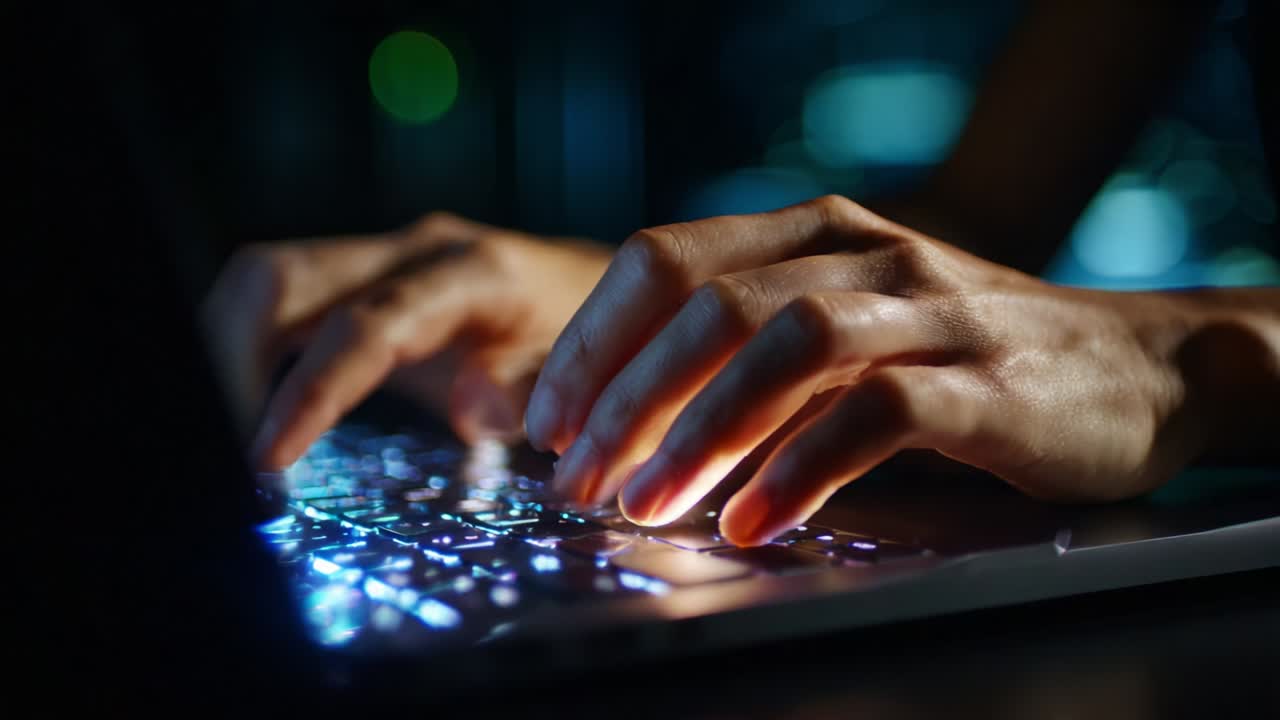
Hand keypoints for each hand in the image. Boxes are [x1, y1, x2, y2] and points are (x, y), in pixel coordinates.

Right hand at [202, 212, 610, 468]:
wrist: (612, 295)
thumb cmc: (601, 341)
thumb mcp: (588, 371)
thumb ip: (536, 387)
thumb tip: (479, 412)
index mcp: (471, 274)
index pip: (367, 327)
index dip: (311, 392)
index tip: (264, 460)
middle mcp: (413, 254)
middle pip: (280, 278)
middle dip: (227, 358)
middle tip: (217, 450)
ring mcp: (381, 262)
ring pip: (265, 284)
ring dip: (225, 354)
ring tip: (220, 436)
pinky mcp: (363, 284)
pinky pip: (282, 306)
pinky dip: (247, 355)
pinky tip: (244, 414)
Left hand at [526, 195, 1221, 545]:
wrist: (1138, 366)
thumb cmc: (966, 357)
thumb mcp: (851, 326)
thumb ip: (756, 349)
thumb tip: (628, 417)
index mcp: (812, 231)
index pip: (664, 259)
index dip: (593, 339)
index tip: (549, 420)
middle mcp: (864, 253)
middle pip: (707, 304)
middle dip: (623, 395)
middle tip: (579, 475)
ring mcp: (931, 312)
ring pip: (784, 344)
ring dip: (697, 428)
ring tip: (645, 501)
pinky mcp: (988, 383)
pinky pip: (874, 413)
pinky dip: (798, 467)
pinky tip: (750, 519)